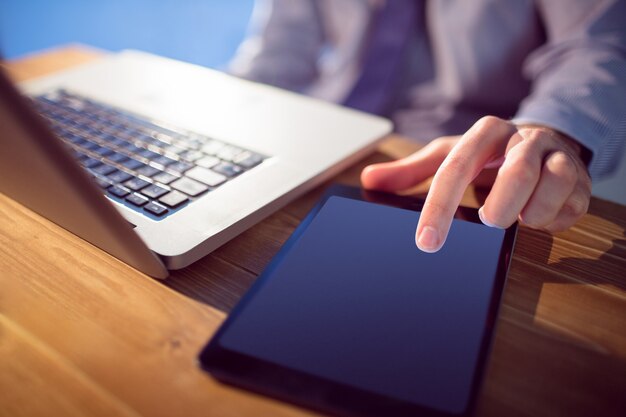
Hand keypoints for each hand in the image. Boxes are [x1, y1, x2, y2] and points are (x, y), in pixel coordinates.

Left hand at [361, 116, 591, 251]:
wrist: (542, 142)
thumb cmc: (489, 156)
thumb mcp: (449, 157)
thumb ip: (412, 171)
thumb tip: (370, 178)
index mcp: (486, 133)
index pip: (457, 167)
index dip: (439, 206)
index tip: (426, 241)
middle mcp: (524, 140)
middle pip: (516, 174)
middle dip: (499, 206)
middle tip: (487, 223)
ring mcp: (556, 157)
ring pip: (553, 185)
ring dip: (531, 212)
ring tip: (517, 218)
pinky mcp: (580, 178)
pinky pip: (571, 204)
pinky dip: (552, 219)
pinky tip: (538, 217)